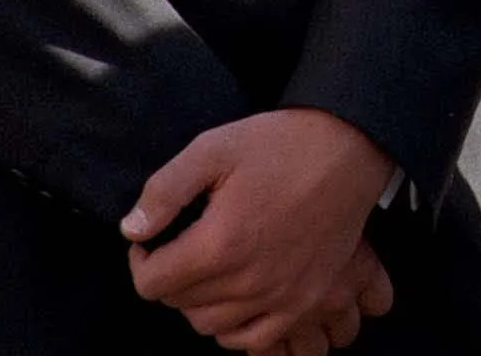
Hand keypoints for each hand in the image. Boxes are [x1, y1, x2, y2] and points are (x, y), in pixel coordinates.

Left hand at [123, 107, 397, 348]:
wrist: (348, 149)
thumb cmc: (281, 145)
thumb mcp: (213, 148)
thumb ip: (163, 191)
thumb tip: (132, 231)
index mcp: (219, 244)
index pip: (151, 282)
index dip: (141, 259)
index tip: (151, 240)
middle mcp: (249, 280)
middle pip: (180, 306)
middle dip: (170, 278)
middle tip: (181, 248)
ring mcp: (281, 296)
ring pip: (212, 326)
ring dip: (199, 302)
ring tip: (208, 270)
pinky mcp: (306, 301)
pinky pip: (254, 339)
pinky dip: (235, 328)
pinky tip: (234, 299)